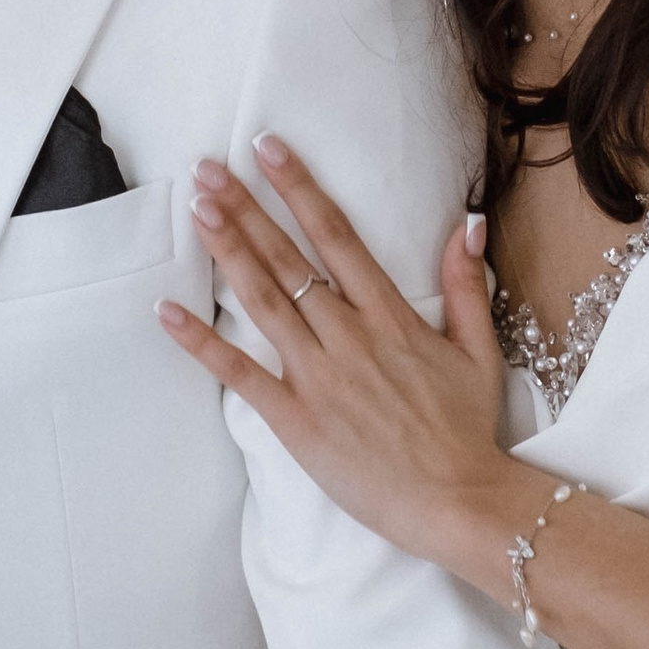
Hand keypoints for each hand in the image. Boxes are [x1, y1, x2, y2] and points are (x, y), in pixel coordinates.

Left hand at [158, 136, 516, 579]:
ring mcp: (318, 376)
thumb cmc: (467, 430)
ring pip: (263, 301)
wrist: (458, 499)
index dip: (299, 188)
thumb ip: (467, 284)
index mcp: (391, 316)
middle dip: (245, 208)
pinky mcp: (295, 419)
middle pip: (287, 258)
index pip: (336, 236)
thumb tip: (465, 223)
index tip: (268, 149)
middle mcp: (348, 336)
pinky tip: (167, 311)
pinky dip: (201, 342)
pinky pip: (240, 374)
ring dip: (227, 252)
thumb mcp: (480, 349)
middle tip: (207, 167)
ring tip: (196, 210)